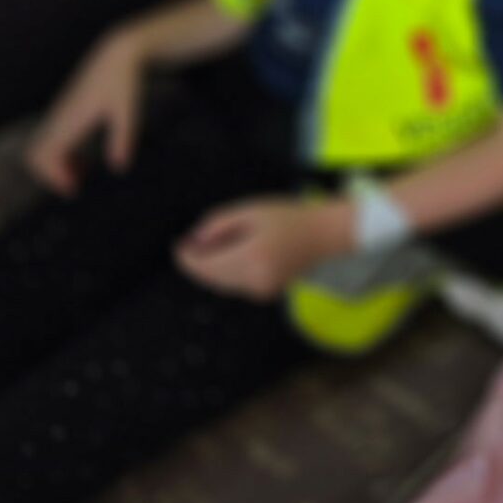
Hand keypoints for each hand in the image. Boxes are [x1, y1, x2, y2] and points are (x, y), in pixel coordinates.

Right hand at [26, 27, 146, 195]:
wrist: (116, 55)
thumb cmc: (124, 83)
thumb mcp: (128, 111)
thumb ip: (123, 137)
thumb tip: (119, 167)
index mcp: (70, 120)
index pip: (45, 154)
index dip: (54, 176)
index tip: (75, 189)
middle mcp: (59, 118)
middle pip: (33, 155)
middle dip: (49, 175)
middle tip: (75, 187)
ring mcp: (58, 115)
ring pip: (40, 149)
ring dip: (54, 167)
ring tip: (81, 177)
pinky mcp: (63, 113)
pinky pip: (51, 141)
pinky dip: (60, 157)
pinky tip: (84, 164)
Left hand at [174, 197, 353, 299]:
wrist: (324, 234)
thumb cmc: (290, 217)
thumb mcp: (250, 211)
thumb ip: (218, 224)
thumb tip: (195, 241)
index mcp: (249, 258)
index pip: (205, 266)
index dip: (187, 258)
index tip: (178, 247)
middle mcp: (254, 279)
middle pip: (211, 278)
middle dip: (198, 263)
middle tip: (190, 244)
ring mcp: (261, 289)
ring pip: (222, 283)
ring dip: (212, 268)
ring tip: (211, 246)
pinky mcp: (267, 292)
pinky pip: (237, 284)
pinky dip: (228, 273)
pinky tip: (233, 254)